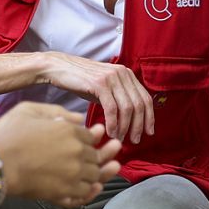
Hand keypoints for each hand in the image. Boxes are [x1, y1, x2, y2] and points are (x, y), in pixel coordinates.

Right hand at [0, 102, 121, 206]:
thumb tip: (80, 119)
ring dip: (103, 172)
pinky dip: (91, 192)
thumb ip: (57, 112)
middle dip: (106, 152)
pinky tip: (95, 188)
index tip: (98, 135)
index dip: (94, 136)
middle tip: (116, 150)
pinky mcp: (62, 194)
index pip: (89, 136)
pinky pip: (83, 195)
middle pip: (95, 155)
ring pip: (93, 176)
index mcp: (69, 131)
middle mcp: (75, 153)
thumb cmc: (7, 133)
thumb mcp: (30, 110)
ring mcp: (71, 175)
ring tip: (113, 168)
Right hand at [39, 52, 154, 143]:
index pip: (145, 98)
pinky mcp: (99, 83)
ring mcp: (111, 77)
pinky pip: (112, 108)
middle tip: (134, 140)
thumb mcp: (105, 88)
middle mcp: (122, 73)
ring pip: (127, 108)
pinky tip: (109, 132)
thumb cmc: (81, 81)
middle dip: (139, 126)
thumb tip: (131, 119)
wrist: (59, 68)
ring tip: (119, 139)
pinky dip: (113, 123)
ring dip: (125, 127)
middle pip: (139, 104)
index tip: (149, 132)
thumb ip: (118, 98)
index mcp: (127, 74)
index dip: (149, 117)